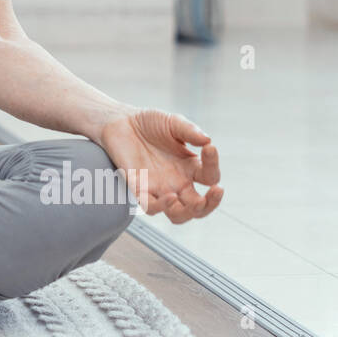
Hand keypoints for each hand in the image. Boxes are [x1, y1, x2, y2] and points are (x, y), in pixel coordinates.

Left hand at [97, 109, 222, 221]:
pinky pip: (148, 206)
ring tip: (187, 198)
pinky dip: (158, 206)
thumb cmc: (149, 123)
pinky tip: (168, 196)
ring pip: (177, 215)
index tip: (210, 147)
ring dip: (185, 211)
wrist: (120, 121)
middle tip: (216, 190)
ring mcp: (158, 188)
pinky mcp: (138, 188)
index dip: (213, 164)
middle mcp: (177, 183)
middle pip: (199, 207)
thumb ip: (189, 130)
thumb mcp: (173, 123)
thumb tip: (208, 139)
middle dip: (210, 204)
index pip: (209, 176)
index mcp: (189, 168)